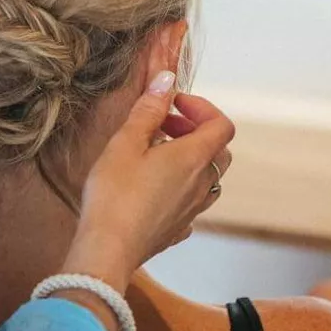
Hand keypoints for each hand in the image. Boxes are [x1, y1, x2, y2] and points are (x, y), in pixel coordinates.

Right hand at [60, 70, 234, 293]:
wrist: (108, 249)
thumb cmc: (114, 195)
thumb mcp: (125, 143)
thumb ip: (149, 110)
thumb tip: (167, 81)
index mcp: (192, 158)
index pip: (222, 124)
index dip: (202, 108)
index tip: (174, 104)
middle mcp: (201, 184)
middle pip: (218, 150)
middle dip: (195, 131)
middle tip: (163, 127)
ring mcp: (193, 210)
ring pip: (208, 178)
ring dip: (190, 160)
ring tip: (156, 157)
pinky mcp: (178, 229)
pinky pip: (192, 202)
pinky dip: (180, 188)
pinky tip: (153, 189)